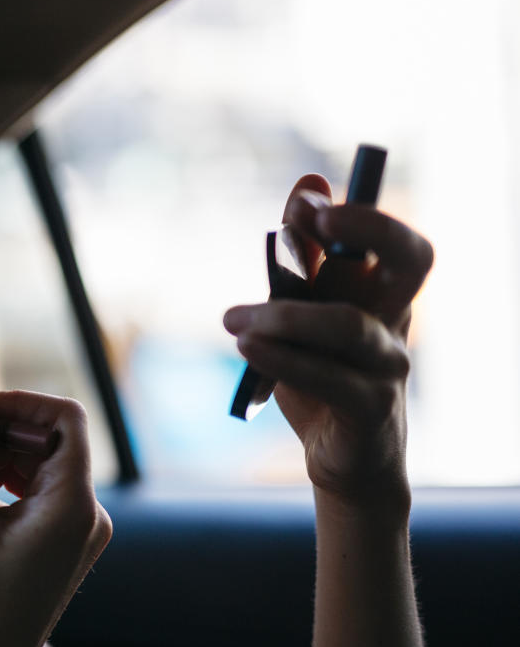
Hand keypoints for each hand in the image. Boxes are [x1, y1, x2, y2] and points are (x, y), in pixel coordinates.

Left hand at [224, 175, 433, 513]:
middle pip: (412, 259)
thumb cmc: (319, 378)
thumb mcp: (300, 316)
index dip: (354, 211)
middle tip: (307, 221)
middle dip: (365, 227)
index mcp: (381, 292)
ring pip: (346, 324)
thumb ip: (300, 262)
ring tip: (233, 318)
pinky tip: (246, 346)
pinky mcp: (370, 407)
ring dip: (282, 314)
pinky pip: (328, 375)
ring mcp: (388, 364)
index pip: (393, 238)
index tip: (304, 201)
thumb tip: (307, 188)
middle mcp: (394, 320)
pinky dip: (282, 356)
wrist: (338, 458)